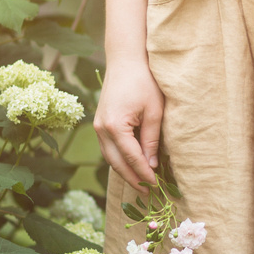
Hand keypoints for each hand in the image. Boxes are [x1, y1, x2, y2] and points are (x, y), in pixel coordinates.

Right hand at [93, 58, 163, 193]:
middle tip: (148, 192)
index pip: (131, 158)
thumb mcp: (154, 112)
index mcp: (115, 126)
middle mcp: (101, 128)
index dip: (144, 174)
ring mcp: (97, 126)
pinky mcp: (99, 123)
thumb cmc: (144, 81)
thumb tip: (151, 165)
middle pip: (116, 163)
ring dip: (124, 171)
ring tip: (141, 183)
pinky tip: (131, 166)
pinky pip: (108, 148)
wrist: (126, 60)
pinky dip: (119, 159)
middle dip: (132, 179)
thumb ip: (151, 140)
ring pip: (109, 158)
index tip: (156, 186)